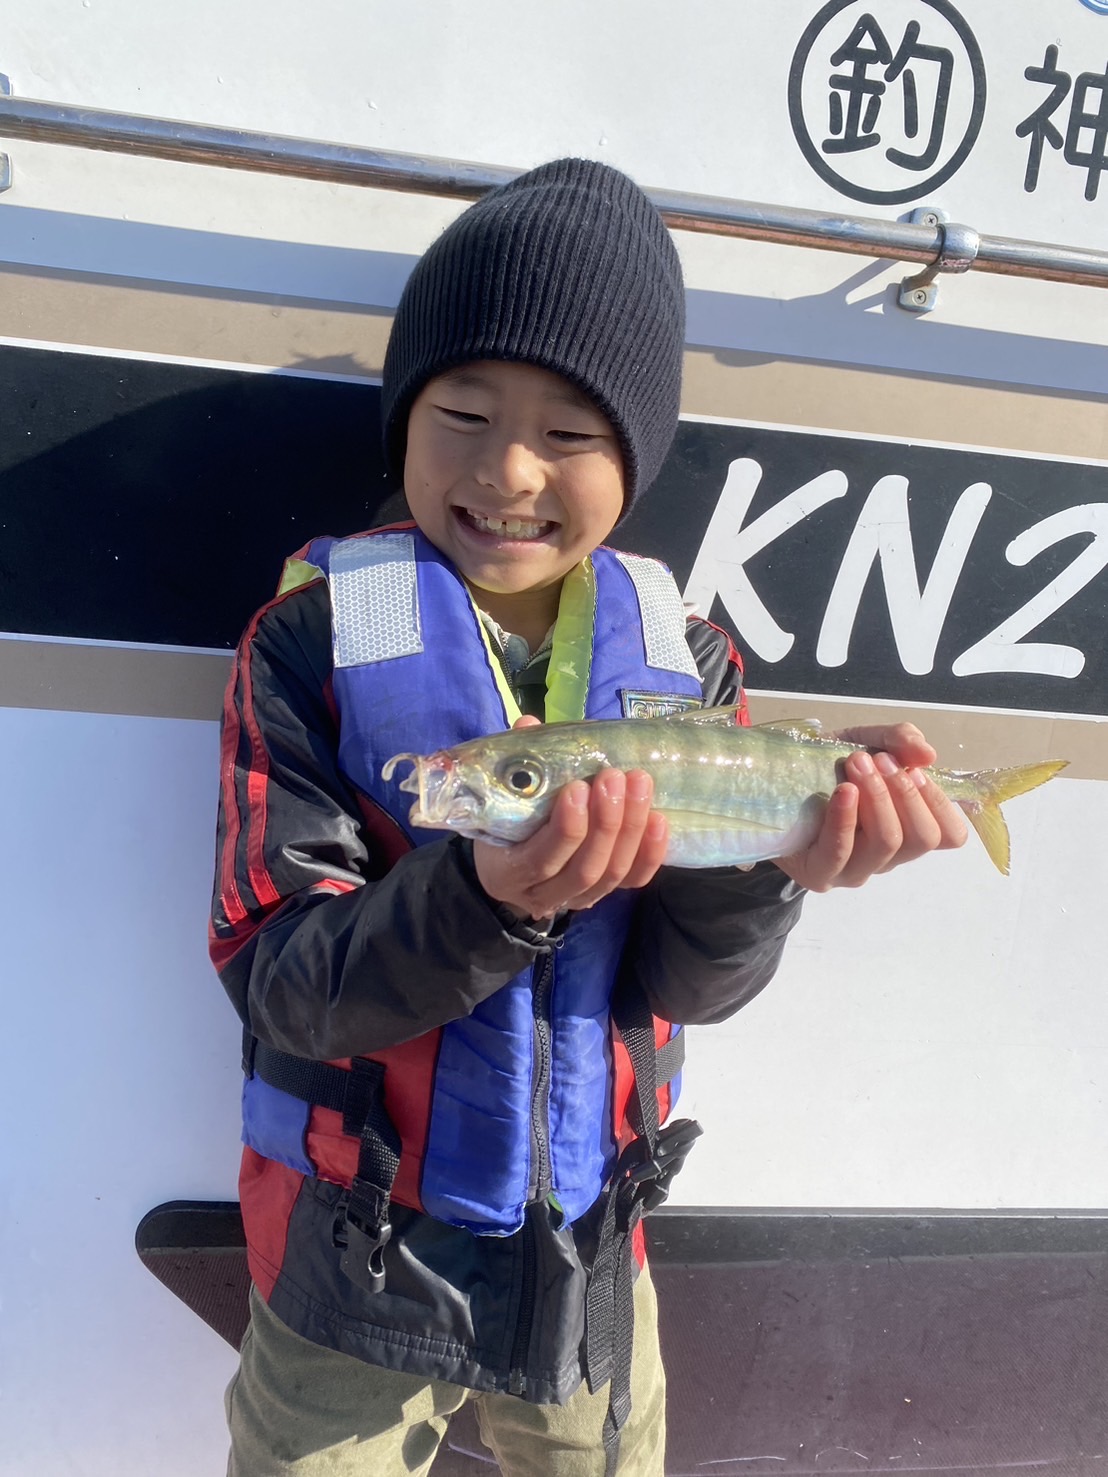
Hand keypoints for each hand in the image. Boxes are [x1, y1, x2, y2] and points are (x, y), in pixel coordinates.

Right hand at [473, 717, 668, 920]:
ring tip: (639, 784)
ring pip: (611, 875)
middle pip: (584, 869)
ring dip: (630, 829)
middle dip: (606, 823)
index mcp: (507, 872)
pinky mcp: (603, 893)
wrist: (507, 863)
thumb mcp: (499, 796)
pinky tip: (659, 819)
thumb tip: (529, 725)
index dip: (566, 828)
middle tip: (615, 778)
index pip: (542, 859)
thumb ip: (514, 764)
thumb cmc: (502, 821)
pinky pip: (633, 881)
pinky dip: (650, 853)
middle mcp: (541, 894)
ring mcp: (576, 899)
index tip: (579, 787)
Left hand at [775, 722, 967, 892]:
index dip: (939, 802)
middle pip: (922, 838)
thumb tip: (927, 755)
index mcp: (906, 831)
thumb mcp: (866, 740)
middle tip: (877, 760)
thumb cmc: (826, 765)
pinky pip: (841, 851)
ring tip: (855, 763)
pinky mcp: (819, 873)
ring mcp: (854, 870)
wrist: (770, 779)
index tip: (915, 771)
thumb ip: (900, 740)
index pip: (949, 836)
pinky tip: (844, 791)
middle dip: (904, 792)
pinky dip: (846, 818)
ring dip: (877, 796)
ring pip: (887, 843)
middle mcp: (886, 857)